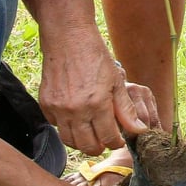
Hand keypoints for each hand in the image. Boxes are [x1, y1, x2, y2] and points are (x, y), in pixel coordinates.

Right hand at [38, 32, 149, 155]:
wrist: (68, 38)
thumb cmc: (95, 56)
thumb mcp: (117, 82)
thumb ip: (126, 110)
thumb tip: (139, 131)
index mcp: (97, 104)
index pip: (108, 139)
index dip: (116, 143)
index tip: (118, 140)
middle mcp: (76, 110)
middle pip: (88, 146)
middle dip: (99, 147)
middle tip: (104, 140)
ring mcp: (58, 109)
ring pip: (69, 141)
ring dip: (81, 142)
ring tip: (90, 134)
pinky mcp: (46, 104)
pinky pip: (55, 126)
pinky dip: (65, 127)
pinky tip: (75, 118)